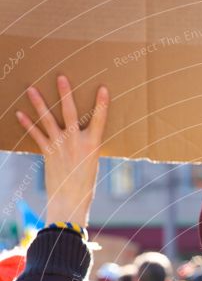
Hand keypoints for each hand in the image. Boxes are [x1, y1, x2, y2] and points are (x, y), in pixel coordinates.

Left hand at [16, 75, 108, 226]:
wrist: (70, 204)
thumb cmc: (84, 188)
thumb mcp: (91, 165)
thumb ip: (85, 148)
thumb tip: (78, 137)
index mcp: (93, 145)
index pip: (99, 120)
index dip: (101, 104)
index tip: (103, 88)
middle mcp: (76, 142)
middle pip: (70, 112)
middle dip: (65, 94)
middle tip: (60, 77)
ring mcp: (60, 146)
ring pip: (48, 120)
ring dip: (38, 103)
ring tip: (30, 89)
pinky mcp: (48, 153)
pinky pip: (36, 135)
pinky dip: (27, 124)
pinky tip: (19, 114)